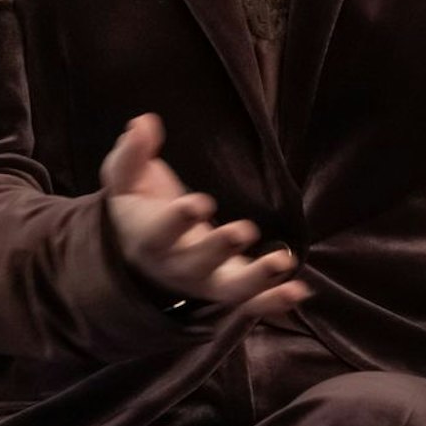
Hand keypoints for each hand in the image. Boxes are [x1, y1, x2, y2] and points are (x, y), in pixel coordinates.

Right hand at [100, 112, 308, 319]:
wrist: (143, 254)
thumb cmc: (137, 208)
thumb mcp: (126, 180)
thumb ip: (132, 154)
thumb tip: (143, 123)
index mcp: (150, 240)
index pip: (160, 233)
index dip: (177, 220)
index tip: (199, 202)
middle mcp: (178, 266)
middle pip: (196, 265)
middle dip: (219, 249)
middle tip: (244, 230)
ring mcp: (206, 281)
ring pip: (229, 289)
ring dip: (257, 278)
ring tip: (282, 261)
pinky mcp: (229, 287)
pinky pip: (252, 302)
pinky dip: (273, 301)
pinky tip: (298, 289)